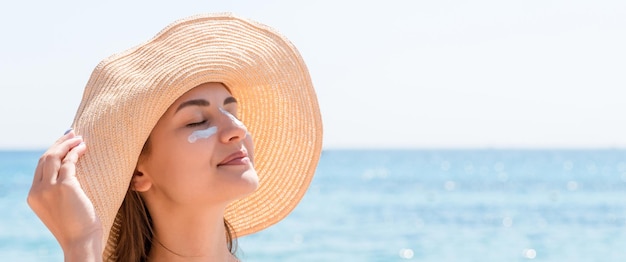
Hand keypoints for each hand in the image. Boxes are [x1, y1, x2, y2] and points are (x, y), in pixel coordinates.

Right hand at [27, 130, 102, 259]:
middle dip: (58, 143)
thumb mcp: (60, 207)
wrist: (80, 242)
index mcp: (33, 196)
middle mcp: (37, 190)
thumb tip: (70, 171)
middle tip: (71, 133)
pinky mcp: (65, 186)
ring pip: (54, 157)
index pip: (40, 167)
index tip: (62, 142)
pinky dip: (76, 152)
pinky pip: (69, 162)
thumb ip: (57, 191)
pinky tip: (84, 148)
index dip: (51, 151)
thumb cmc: (77, 227)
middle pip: (45, 158)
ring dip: (67, 144)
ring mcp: (49, 188)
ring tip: (79, 137)